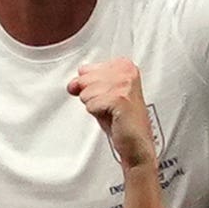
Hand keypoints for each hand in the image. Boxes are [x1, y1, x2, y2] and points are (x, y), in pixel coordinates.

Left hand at [66, 53, 155, 171]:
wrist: (136, 143)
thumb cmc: (122, 120)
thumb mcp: (101, 95)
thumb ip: (86, 84)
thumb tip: (72, 84)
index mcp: (124, 65)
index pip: (86, 69)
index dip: (90, 87)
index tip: (106, 96)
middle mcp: (126, 71)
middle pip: (84, 80)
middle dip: (92, 97)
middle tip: (109, 106)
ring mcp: (124, 83)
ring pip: (86, 92)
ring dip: (95, 106)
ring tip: (112, 111)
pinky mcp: (119, 98)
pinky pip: (91, 104)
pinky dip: (97, 114)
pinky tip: (113, 116)